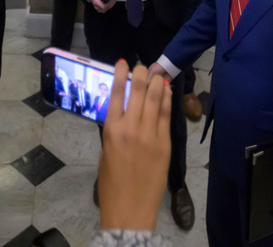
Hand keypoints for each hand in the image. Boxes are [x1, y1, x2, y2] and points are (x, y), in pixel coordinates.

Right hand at [88, 0, 118, 12]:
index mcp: (96, 3)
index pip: (104, 6)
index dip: (109, 3)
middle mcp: (98, 7)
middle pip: (107, 7)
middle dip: (113, 2)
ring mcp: (100, 9)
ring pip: (108, 8)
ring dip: (113, 3)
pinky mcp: (102, 9)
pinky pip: (108, 7)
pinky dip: (111, 3)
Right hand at [99, 61, 171, 230]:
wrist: (129, 209)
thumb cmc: (112, 183)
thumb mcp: (106, 152)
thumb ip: (114, 130)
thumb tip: (123, 111)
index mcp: (111, 129)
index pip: (117, 92)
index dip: (121, 73)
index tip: (124, 62)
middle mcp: (130, 127)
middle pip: (138, 91)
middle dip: (141, 73)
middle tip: (142, 65)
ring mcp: (150, 135)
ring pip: (155, 98)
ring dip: (156, 81)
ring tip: (157, 71)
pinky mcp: (165, 143)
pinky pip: (166, 115)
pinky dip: (166, 99)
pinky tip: (166, 90)